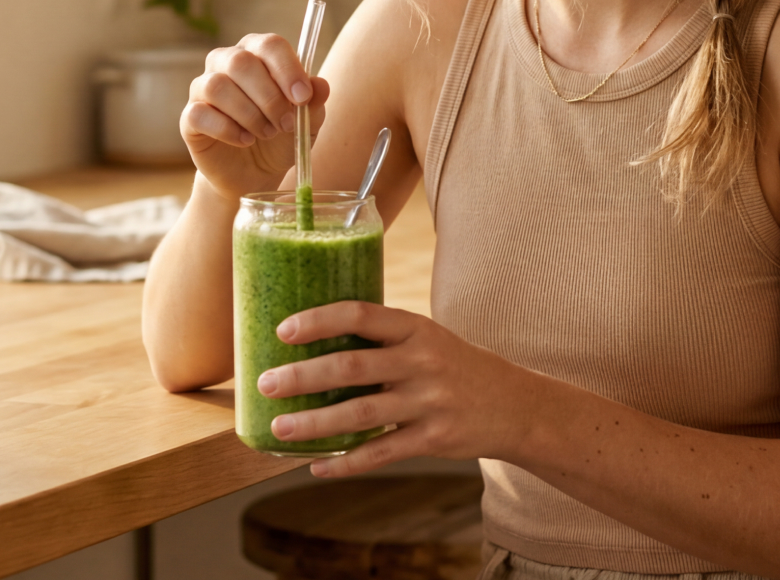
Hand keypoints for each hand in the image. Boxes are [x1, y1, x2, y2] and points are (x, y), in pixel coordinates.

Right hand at [181, 33, 330, 197]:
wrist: (254, 173)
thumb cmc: (281, 137)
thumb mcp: (306, 123)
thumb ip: (314, 103)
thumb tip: (320, 85)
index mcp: (258, 54)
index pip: (270, 44)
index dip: (287, 68)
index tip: (302, 97)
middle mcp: (226, 62)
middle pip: (241, 62)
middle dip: (269, 97)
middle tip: (285, 124)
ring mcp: (203, 88)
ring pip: (217, 86)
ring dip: (249, 114)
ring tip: (266, 133)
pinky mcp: (190, 117)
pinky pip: (200, 114)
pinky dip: (227, 129)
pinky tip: (244, 140)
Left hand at [255, 302, 542, 476]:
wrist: (513, 405)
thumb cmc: (455, 366)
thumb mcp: (427, 338)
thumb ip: (382, 338)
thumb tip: (314, 340)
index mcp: (416, 328)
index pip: (361, 314)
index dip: (320, 320)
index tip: (284, 330)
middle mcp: (422, 361)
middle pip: (353, 366)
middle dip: (304, 376)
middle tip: (266, 383)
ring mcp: (429, 402)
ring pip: (361, 413)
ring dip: (315, 423)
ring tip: (280, 428)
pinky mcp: (433, 438)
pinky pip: (381, 453)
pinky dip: (346, 462)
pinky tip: (318, 465)